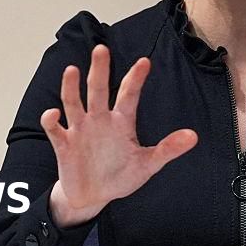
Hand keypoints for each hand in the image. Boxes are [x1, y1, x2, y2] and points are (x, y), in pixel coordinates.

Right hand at [41, 44, 197, 225]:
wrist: (93, 196)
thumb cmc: (120, 176)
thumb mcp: (147, 164)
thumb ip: (168, 149)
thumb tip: (193, 136)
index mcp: (121, 122)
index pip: (129, 95)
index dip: (136, 79)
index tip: (145, 62)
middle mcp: (100, 120)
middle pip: (99, 90)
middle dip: (100, 70)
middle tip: (101, 49)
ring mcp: (80, 130)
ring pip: (74, 102)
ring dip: (71, 87)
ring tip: (72, 70)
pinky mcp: (64, 144)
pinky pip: (55, 129)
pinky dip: (51, 120)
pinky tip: (53, 113)